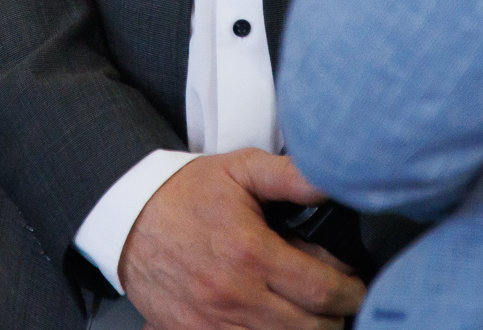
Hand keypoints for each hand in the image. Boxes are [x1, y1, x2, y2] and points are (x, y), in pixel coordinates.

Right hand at [120, 151, 364, 329]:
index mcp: (251, 253)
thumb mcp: (238, 169)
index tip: (356, 285)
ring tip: (309, 312)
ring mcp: (213, 324)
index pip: (322, 290)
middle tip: (337, 300)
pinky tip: (272, 321)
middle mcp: (235, 296)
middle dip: (333, 316)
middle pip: (310, 328)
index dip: (350, 292)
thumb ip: (289, 176)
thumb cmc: (184, 193)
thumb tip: (332, 179)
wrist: (126, 218)